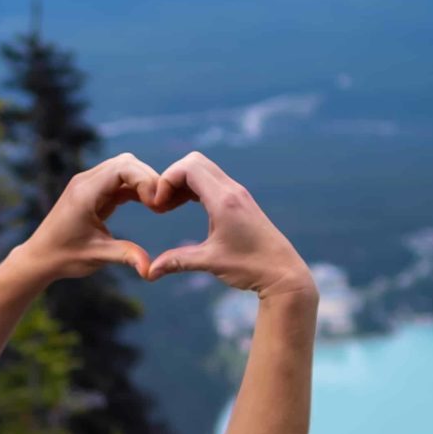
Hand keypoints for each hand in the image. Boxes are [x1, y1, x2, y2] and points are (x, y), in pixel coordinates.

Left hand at [21, 152, 165, 282]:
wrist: (41, 257)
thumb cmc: (64, 257)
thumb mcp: (97, 256)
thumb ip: (125, 256)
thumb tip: (150, 270)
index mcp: (85, 192)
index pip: (123, 167)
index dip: (145, 180)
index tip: (157, 205)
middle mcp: (86, 181)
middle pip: (126, 162)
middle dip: (148, 179)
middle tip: (162, 205)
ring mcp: (89, 184)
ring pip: (124, 167)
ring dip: (143, 182)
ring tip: (157, 205)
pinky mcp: (93, 191)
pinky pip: (119, 180)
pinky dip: (135, 188)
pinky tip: (148, 204)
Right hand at [146, 153, 315, 299]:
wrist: (283, 272)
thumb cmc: (250, 267)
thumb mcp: (210, 262)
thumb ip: (177, 261)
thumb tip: (149, 272)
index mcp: (224, 200)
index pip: (188, 167)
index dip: (166, 180)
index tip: (158, 206)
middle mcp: (232, 190)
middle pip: (194, 161)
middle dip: (172, 177)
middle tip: (162, 204)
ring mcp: (237, 193)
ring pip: (203, 169)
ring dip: (183, 182)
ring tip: (169, 206)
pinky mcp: (240, 200)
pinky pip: (212, 180)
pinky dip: (194, 186)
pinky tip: (185, 206)